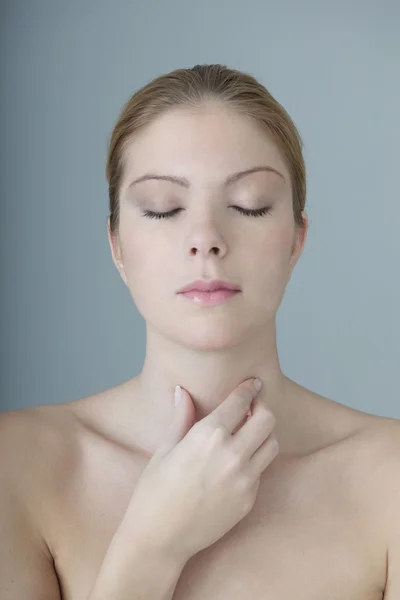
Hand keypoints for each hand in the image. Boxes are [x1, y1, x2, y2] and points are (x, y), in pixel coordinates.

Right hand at [119, 378, 278, 561]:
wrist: (159, 539)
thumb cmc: (154, 492)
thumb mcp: (164, 449)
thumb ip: (181, 417)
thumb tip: (183, 391)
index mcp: (208, 435)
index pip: (241, 401)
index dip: (249, 388)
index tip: (253, 383)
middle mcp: (232, 454)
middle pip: (267, 419)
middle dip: (261, 408)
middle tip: (251, 408)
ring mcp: (244, 479)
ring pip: (272, 444)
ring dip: (263, 434)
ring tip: (247, 434)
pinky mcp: (249, 499)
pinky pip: (262, 470)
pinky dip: (255, 460)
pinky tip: (237, 462)